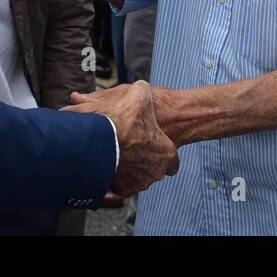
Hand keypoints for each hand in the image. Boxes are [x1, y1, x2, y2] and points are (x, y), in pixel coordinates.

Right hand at [63, 81, 178, 196]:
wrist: (104, 139)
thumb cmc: (127, 118)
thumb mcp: (139, 95)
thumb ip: (141, 92)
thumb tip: (139, 87)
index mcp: (166, 153)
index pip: (172, 162)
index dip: (162, 152)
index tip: (153, 147)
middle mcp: (154, 172)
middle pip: (152, 169)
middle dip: (143, 160)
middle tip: (131, 147)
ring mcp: (137, 183)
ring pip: (135, 178)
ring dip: (128, 168)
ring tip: (116, 154)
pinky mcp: (119, 189)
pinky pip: (118, 187)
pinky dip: (112, 178)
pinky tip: (106, 164)